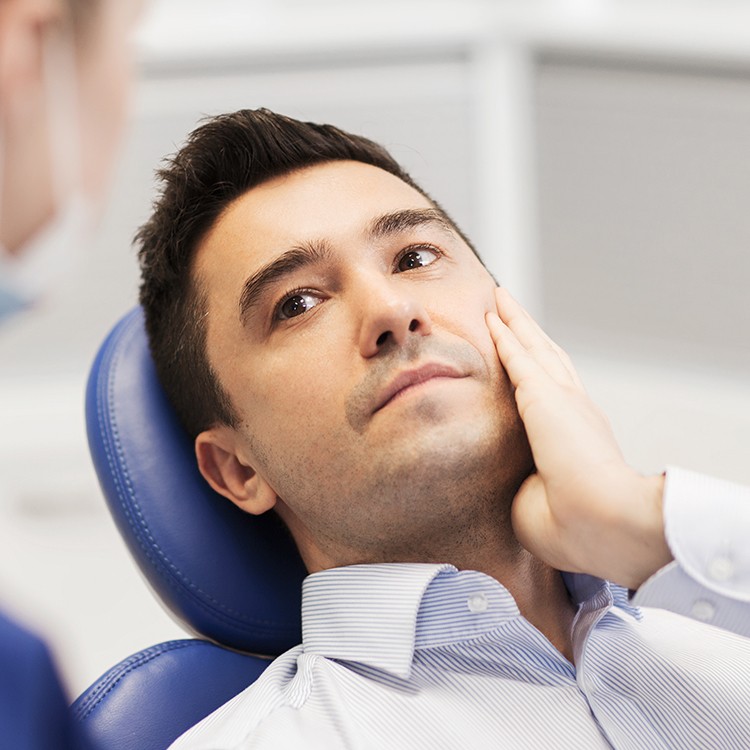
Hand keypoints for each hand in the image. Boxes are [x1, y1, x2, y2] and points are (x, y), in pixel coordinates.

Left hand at [486, 287, 672, 588]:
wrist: (601, 524)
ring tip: (501, 299)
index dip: (540, 373)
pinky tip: (492, 313)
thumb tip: (516, 479)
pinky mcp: (544, 395)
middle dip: (529, 333)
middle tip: (512, 310)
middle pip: (547, 359)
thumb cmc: (573, 529)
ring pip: (533, 347)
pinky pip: (517, 355)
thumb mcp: (535, 503)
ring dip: (517, 321)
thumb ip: (523, 483)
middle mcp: (573, 410)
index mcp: (574, 439)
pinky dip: (505, 332)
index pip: (554, 396)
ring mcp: (562, 399)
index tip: (528, 357)